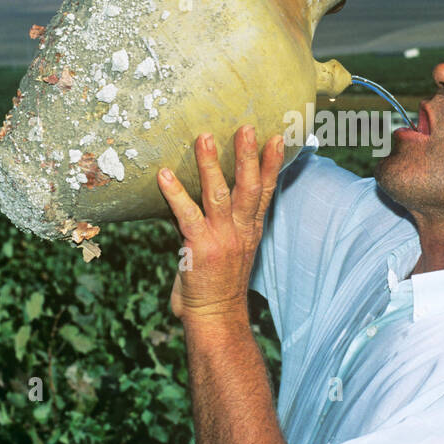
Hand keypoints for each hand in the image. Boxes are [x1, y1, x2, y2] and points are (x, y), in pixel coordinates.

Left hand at [157, 125, 284, 319]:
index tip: (278, 138)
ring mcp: (222, 238)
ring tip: (205, 137)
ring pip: (219, 195)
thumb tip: (203, 195)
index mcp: (251, 229)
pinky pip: (186, 215)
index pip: (266, 191)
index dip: (273, 164)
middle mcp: (241, 230)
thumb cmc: (219, 283)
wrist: (216, 316)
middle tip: (247, 127)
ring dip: (212, 164)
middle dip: (249, 156)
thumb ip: (223, 222)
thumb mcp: (231, 248)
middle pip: (250, 187)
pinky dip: (175, 193)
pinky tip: (164, 174)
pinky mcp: (200, 247)